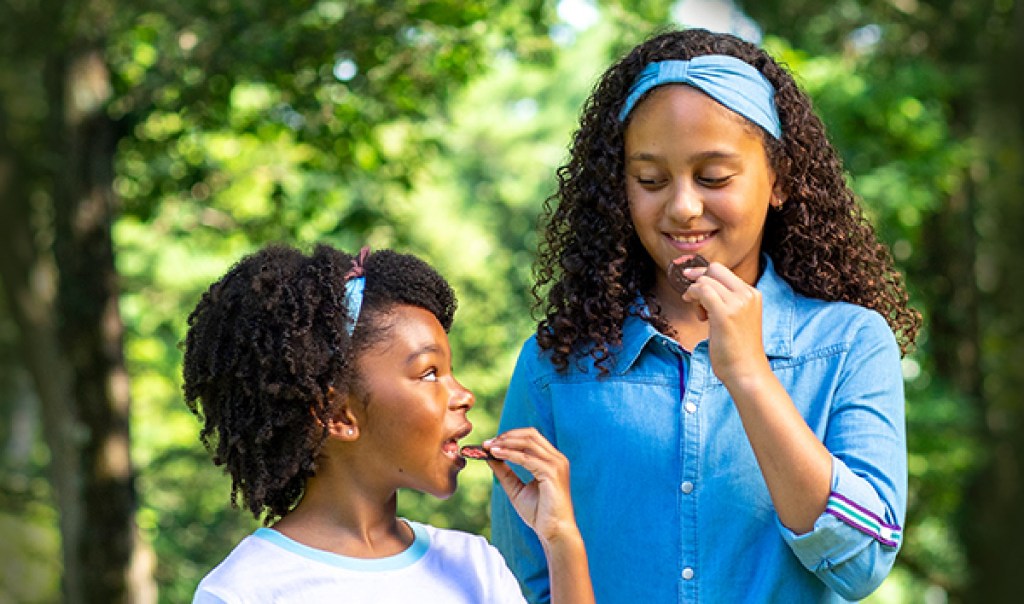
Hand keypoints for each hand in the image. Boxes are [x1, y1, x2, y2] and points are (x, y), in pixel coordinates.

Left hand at [486, 428, 576, 544]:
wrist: (554, 532)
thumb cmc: (539, 513)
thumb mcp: (516, 489)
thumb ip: (505, 472)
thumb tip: (489, 457)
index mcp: (551, 460)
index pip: (531, 437)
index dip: (510, 436)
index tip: (490, 443)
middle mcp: (556, 458)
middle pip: (530, 435)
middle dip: (507, 436)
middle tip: (488, 443)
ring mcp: (556, 464)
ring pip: (528, 443)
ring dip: (506, 443)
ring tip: (489, 447)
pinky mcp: (552, 473)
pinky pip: (527, 458)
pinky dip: (510, 454)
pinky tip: (496, 455)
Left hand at [682, 262, 771, 383]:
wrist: (746, 371)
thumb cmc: (737, 350)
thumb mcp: (737, 318)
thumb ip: (726, 301)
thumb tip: (702, 287)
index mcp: (752, 294)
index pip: (723, 271)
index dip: (704, 275)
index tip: (692, 283)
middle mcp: (747, 294)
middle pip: (714, 270)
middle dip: (697, 280)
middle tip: (691, 299)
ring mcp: (738, 302)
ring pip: (706, 280)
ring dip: (695, 294)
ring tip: (701, 314)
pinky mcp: (725, 313)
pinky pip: (702, 291)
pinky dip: (693, 297)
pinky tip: (699, 316)